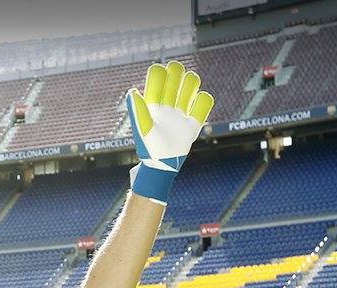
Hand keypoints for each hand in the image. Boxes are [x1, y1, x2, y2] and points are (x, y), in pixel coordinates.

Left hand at [125, 61, 213, 204]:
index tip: (160, 70)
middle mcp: (167, 107)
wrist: (163, 166)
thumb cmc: (149, 148)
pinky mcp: (192, 124)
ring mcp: (180, 114)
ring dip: (191, 82)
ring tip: (191, 82)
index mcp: (153, 106)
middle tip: (178, 70)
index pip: (156, 82)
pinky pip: (203, 106)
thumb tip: (132, 90)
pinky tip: (200, 100)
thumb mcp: (142, 128)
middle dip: (177, 72)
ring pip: (189, 88)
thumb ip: (138, 110)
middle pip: (174, 80)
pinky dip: (204, 100)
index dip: (159, 73)